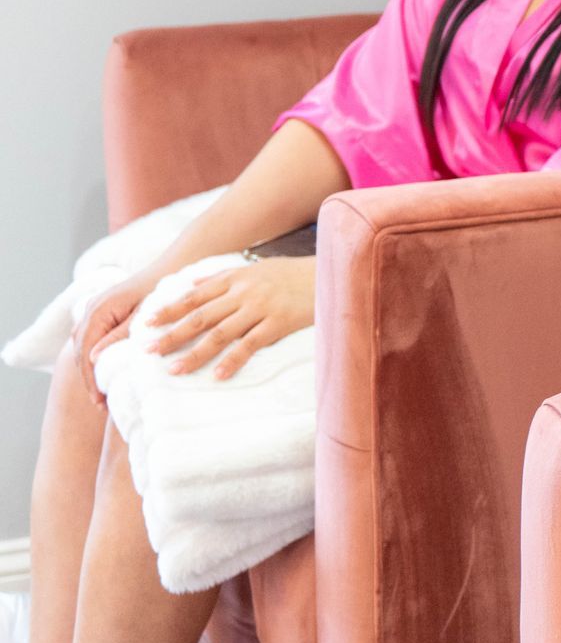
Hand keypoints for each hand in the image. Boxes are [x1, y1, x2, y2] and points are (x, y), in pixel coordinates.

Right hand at [72, 273, 160, 404]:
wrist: (174, 267)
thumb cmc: (163, 290)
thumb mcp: (144, 316)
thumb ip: (120, 335)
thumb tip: (94, 358)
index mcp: (99, 309)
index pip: (86, 350)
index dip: (92, 378)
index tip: (100, 400)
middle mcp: (91, 308)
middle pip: (81, 350)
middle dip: (90, 378)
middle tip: (101, 405)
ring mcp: (95, 308)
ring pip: (83, 345)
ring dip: (91, 369)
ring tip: (103, 395)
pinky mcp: (104, 311)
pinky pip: (91, 337)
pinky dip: (95, 356)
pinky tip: (105, 373)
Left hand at [146, 256, 316, 379]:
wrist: (332, 272)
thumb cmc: (292, 272)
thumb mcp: (255, 267)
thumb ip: (222, 276)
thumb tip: (191, 283)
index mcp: (235, 278)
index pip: (194, 296)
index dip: (169, 310)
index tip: (147, 323)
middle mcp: (244, 292)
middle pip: (200, 316)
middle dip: (172, 334)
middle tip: (149, 351)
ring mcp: (260, 308)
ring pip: (220, 334)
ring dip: (195, 353)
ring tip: (175, 370)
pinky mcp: (279, 323)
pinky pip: (250, 345)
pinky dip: (233, 361)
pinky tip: (217, 375)